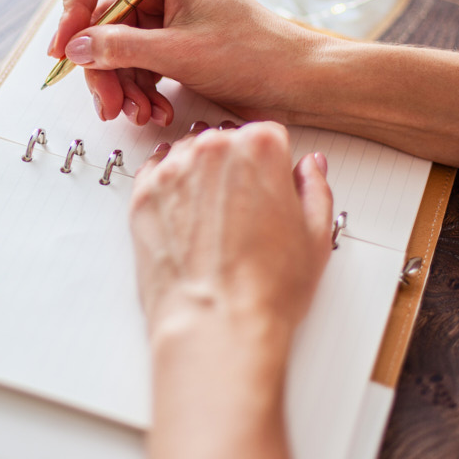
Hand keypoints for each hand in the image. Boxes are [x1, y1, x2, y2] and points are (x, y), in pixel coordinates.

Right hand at [47, 0, 331, 125]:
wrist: (297, 83)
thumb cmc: (254, 54)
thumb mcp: (180, 51)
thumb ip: (121, 48)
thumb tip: (74, 48)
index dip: (71, 6)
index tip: (68, 48)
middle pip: (96, 20)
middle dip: (99, 66)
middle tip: (108, 105)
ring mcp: (161, 19)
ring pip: (111, 51)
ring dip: (120, 88)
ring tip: (141, 116)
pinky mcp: (168, 48)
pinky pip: (133, 68)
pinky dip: (139, 94)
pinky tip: (156, 114)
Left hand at [129, 122, 332, 345]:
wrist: (214, 325)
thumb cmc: (265, 291)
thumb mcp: (316, 236)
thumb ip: (314, 189)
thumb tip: (310, 169)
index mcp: (259, 148)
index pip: (267, 133)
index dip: (272, 162)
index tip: (271, 184)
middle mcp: (212, 150)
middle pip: (225, 140)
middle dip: (235, 167)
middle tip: (244, 209)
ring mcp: (172, 171)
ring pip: (188, 153)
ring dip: (200, 174)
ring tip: (214, 218)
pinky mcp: (142, 196)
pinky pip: (155, 173)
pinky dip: (170, 187)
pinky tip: (185, 215)